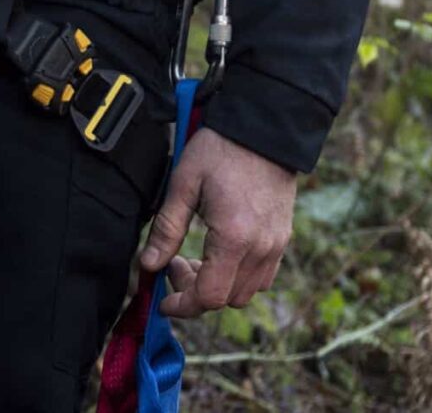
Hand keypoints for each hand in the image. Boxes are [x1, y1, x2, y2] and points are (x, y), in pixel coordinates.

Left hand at [137, 126, 296, 317]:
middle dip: (196, 293)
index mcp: (234, 238)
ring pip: (246, 292)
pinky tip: (223, 253)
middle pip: (227, 300)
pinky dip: (240, 277)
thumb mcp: (184, 183)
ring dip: (219, 286)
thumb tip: (148, 265)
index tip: (163, 298)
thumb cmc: (221, 150)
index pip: (209, 297)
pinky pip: (263, 276)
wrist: (264, 127)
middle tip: (176, 264)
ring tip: (199, 259)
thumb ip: (166, 228)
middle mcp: (261, 248)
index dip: (182, 305)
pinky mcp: (283, 237)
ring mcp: (276, 244)